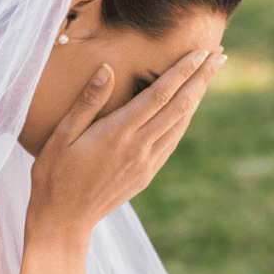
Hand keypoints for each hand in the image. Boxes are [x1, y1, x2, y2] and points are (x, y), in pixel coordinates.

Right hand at [24, 47, 224, 247]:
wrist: (63, 221)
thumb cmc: (54, 175)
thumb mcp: (61, 135)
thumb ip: (87, 102)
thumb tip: (107, 69)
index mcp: (118, 133)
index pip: (159, 94)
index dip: (182, 71)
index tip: (200, 52)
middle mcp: (138, 147)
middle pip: (180, 106)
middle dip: (201, 78)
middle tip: (220, 55)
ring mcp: (145, 163)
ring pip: (180, 124)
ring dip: (197, 97)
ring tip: (209, 75)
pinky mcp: (146, 175)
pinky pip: (172, 142)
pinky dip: (184, 120)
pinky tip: (188, 109)